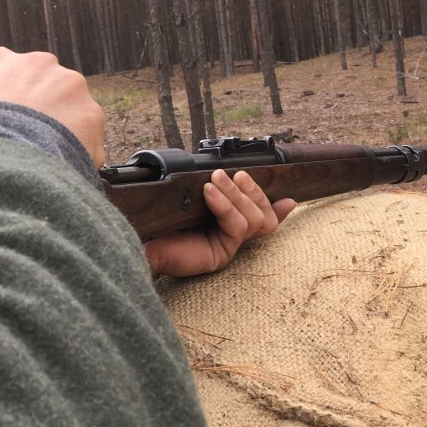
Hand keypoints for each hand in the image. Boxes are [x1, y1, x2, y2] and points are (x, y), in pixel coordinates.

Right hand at [0, 48, 105, 167]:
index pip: (10, 78)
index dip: (9, 106)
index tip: (7, 128)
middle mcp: (37, 64)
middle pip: (45, 91)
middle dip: (42, 117)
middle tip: (29, 148)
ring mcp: (68, 86)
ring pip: (71, 114)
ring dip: (63, 136)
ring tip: (44, 166)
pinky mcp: (91, 115)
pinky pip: (88, 141)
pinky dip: (77, 159)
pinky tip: (57, 175)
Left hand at [143, 169, 294, 276]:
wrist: (137, 240)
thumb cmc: (157, 220)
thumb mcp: (187, 197)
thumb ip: (210, 188)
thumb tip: (219, 172)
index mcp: (224, 224)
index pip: (260, 218)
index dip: (275, 208)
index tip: (289, 198)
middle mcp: (228, 237)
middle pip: (262, 216)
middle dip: (252, 191)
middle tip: (236, 174)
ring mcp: (225, 247)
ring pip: (252, 218)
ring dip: (236, 194)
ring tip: (216, 180)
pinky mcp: (219, 254)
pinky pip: (235, 226)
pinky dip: (225, 206)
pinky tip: (209, 193)